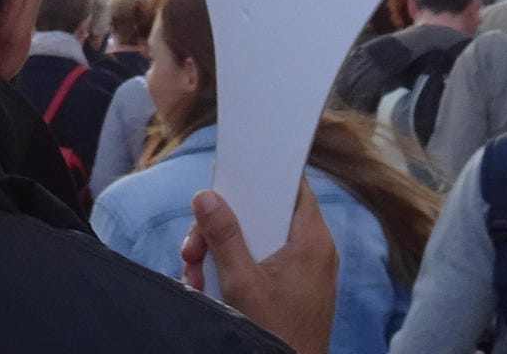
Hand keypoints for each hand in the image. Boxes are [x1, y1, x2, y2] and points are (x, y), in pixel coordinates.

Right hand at [180, 181, 336, 353]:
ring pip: (253, 240)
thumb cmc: (277, 333)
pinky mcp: (288, 286)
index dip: (260, 175)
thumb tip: (206, 196)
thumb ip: (223, 236)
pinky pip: (257, 262)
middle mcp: (310, 250)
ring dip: (220, 252)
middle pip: (261, 214)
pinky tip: (209, 287)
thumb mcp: (241, 282)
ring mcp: (300, 269)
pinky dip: (231, 270)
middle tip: (196, 246)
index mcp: (311, 240)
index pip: (291, 186)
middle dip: (223, 227)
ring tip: (198, 275)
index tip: (230, 173)